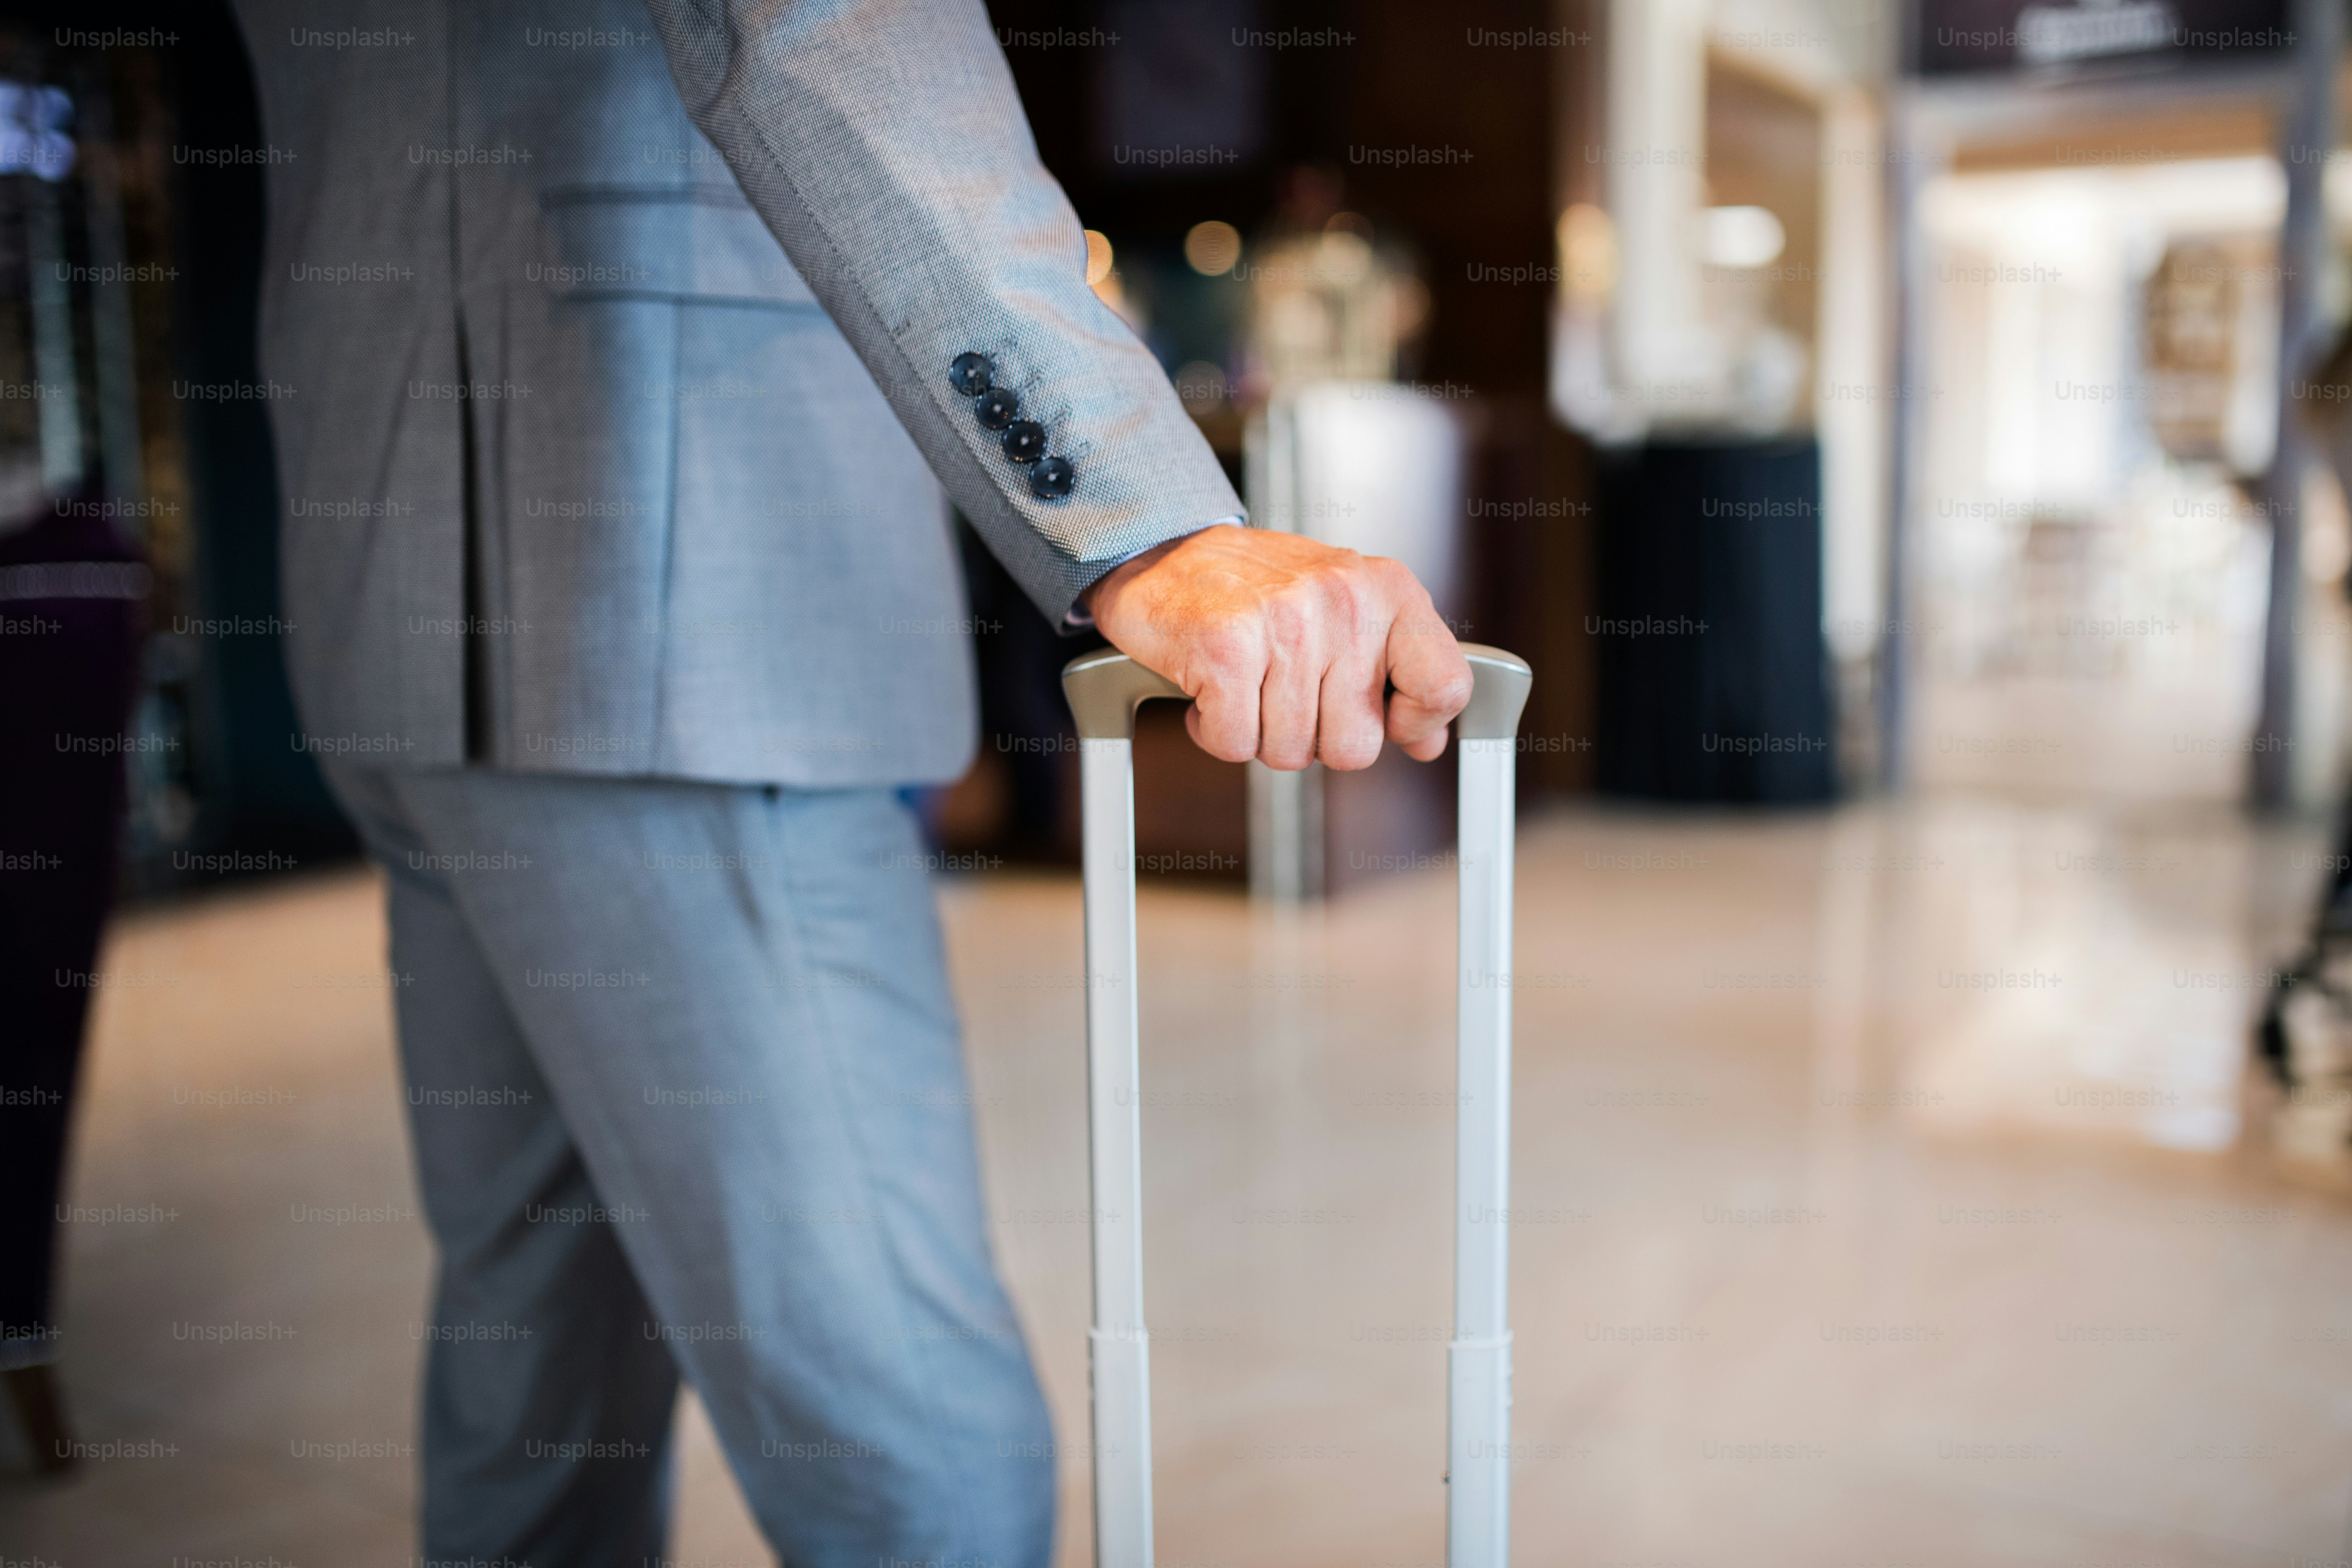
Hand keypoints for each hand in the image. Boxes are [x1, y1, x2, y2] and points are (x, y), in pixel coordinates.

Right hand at [1084, 524, 1472, 770]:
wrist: (1166, 551)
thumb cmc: (1258, 589)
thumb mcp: (1348, 614)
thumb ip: (1399, 673)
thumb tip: (1429, 741)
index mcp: (1387, 589)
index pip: (1445, 685)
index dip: (1415, 723)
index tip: (1387, 721)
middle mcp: (1344, 600)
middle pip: (1356, 747)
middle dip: (1313, 738)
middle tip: (1284, 691)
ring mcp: (1286, 622)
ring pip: (1290, 752)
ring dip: (1259, 732)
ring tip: (1246, 681)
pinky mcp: (1226, 648)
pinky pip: (1235, 744)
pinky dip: (1215, 730)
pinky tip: (1213, 688)